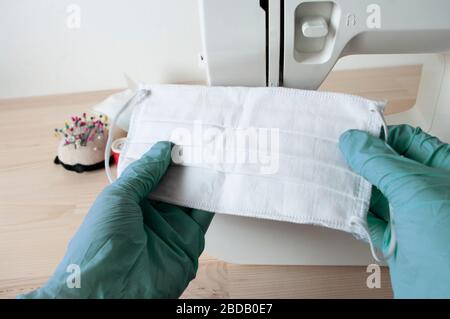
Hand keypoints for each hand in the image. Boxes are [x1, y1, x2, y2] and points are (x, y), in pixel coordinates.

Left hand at [20, 142, 213, 298]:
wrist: (110, 291)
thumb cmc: (101, 243)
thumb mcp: (118, 197)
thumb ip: (143, 172)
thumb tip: (162, 148)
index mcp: (128, 201)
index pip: (151, 173)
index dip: (163, 155)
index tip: (178, 137)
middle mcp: (151, 213)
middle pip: (173, 183)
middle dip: (185, 164)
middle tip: (200, 140)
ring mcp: (171, 227)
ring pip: (190, 196)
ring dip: (201, 177)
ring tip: (212, 152)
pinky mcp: (189, 241)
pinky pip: (204, 215)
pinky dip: (212, 197)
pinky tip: (218, 179)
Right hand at [339, 125, 449, 297]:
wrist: (446, 295)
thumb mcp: (414, 190)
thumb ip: (380, 163)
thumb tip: (354, 142)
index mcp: (443, 171)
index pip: (406, 140)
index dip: (379, 136)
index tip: (352, 135)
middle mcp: (428, 190)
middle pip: (387, 166)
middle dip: (362, 161)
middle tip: (336, 154)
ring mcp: (411, 215)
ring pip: (376, 192)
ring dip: (354, 187)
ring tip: (332, 176)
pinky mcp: (396, 237)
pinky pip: (369, 217)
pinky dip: (353, 212)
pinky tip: (341, 204)